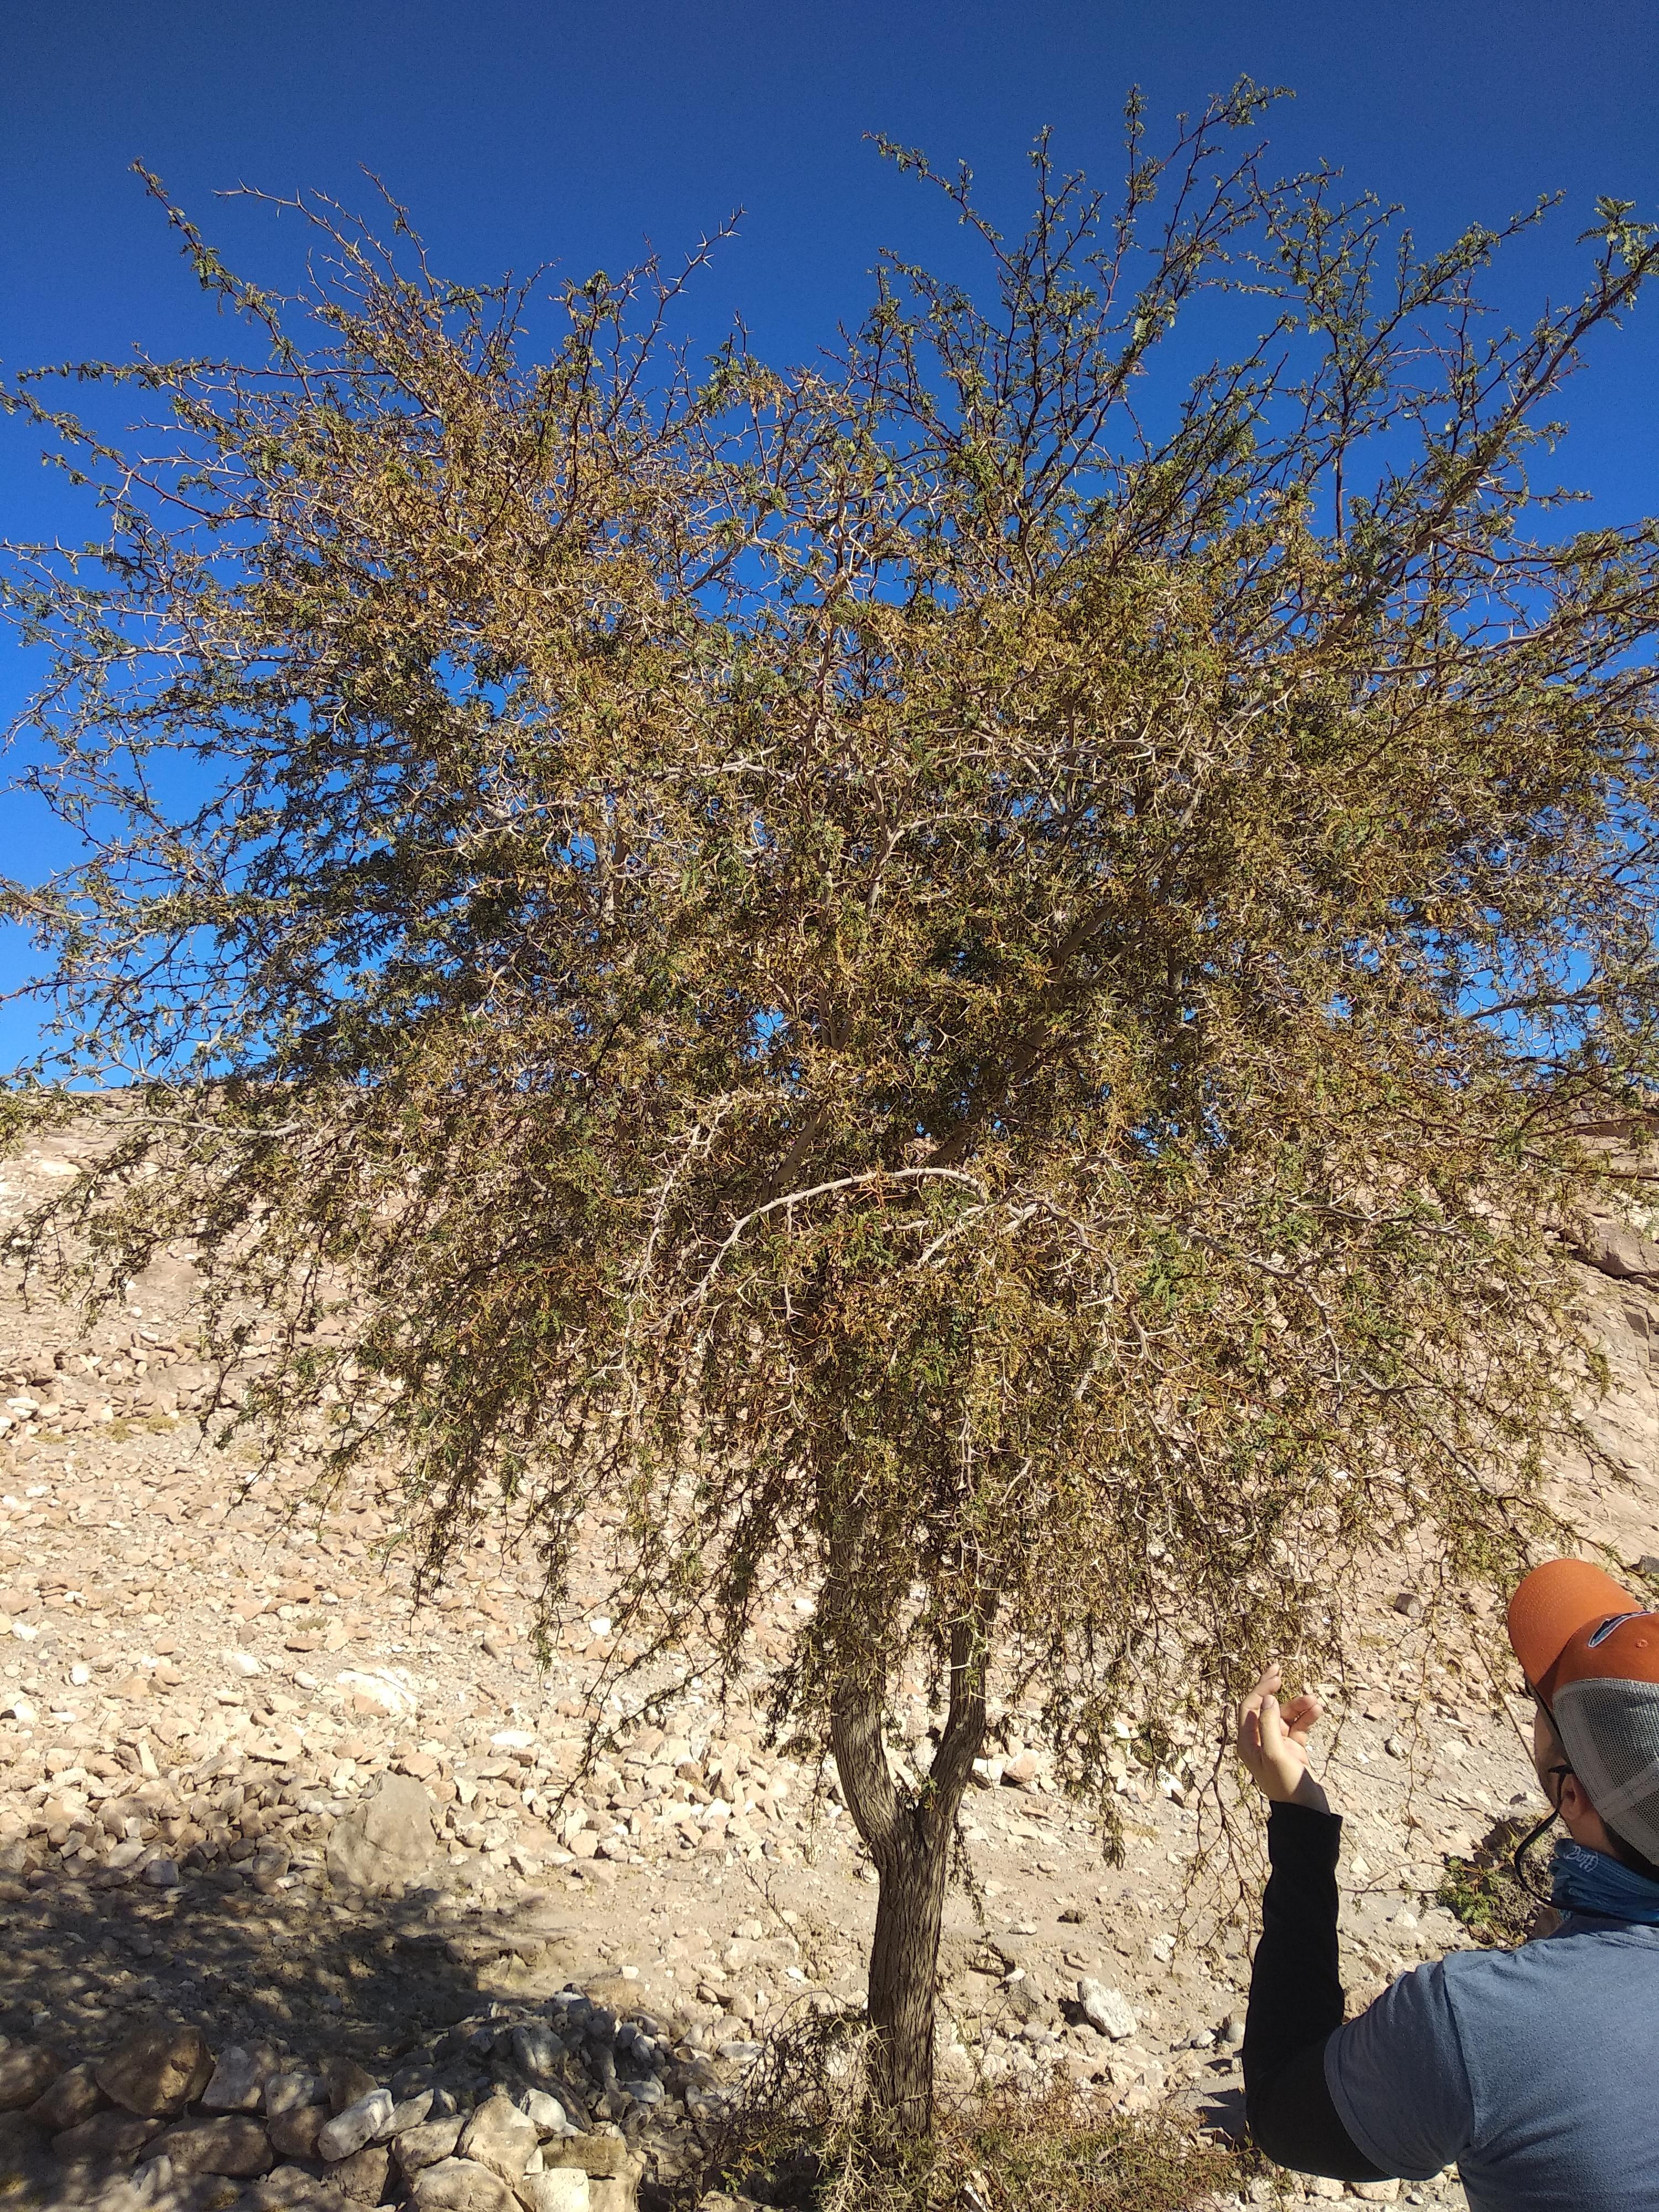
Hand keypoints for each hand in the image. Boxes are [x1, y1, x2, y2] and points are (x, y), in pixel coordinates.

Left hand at [1236, 1663, 1330, 1812]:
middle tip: (1279, 1669)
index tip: (1276, 1676)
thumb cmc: (1287, 1786)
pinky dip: (1307, 1717)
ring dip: (1298, 1706)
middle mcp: (1259, 1741)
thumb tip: (1268, 1700)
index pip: (1249, 1707)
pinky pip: (1299, 1726)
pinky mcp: (1293, 1749)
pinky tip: (1317, 1711)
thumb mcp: (1275, 1755)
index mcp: (1248, 1742)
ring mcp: (1277, 1744)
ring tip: (1314, 1701)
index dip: (1261, 1689)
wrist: (1307, 1813)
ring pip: (1285, 1716)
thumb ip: (1270, 1725)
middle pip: (1264, 1707)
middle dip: (1272, 1689)